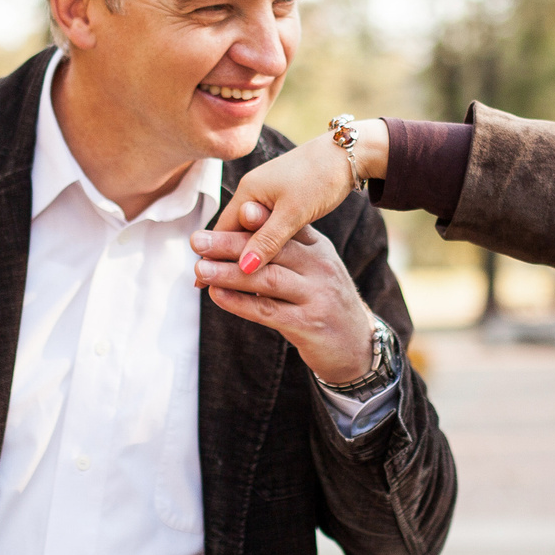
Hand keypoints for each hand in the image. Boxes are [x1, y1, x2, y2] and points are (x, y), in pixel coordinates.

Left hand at [193, 205, 379, 383]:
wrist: (357, 346)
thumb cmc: (324, 302)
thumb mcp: (313, 270)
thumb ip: (285, 251)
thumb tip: (244, 226)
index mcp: (319, 249)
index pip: (285, 228)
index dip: (258, 219)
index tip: (233, 208)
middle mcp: (320, 268)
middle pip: (272, 249)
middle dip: (231, 243)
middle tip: (198, 240)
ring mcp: (316, 296)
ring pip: (267, 279)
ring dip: (229, 273)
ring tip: (200, 268)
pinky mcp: (309, 324)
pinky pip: (268, 311)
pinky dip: (239, 303)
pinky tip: (217, 296)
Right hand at [213, 119, 387, 274]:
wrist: (348, 153)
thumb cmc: (321, 178)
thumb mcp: (293, 213)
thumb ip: (267, 240)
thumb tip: (242, 268)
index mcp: (248, 192)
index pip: (222, 231)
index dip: (211, 257)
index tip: (200, 282)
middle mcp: (253, 192)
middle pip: (232, 231)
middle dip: (223, 257)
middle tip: (211, 286)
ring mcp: (269, 194)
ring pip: (250, 230)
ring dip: (243, 252)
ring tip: (235, 280)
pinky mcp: (285, 198)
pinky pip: (266, 226)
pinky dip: (261, 244)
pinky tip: (262, 260)